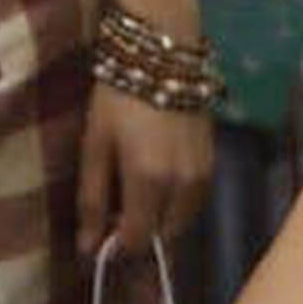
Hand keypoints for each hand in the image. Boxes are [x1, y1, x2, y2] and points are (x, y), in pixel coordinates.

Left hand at [81, 88, 215, 262]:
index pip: (136, 240)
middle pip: (163, 235)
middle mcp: (182, 185)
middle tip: (118, 212)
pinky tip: (160, 183)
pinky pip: (195, 201)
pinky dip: (177, 204)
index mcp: (149, 182)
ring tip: (138, 196)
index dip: (117, 245)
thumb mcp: (95, 146)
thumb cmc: (119, 97)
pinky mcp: (215, 161)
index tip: (101, 233)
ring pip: (183, 221)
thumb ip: (92, 200)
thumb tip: (88, 249)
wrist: (164, 54)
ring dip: (160, 220)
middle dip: (140, 233)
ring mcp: (204, 174)